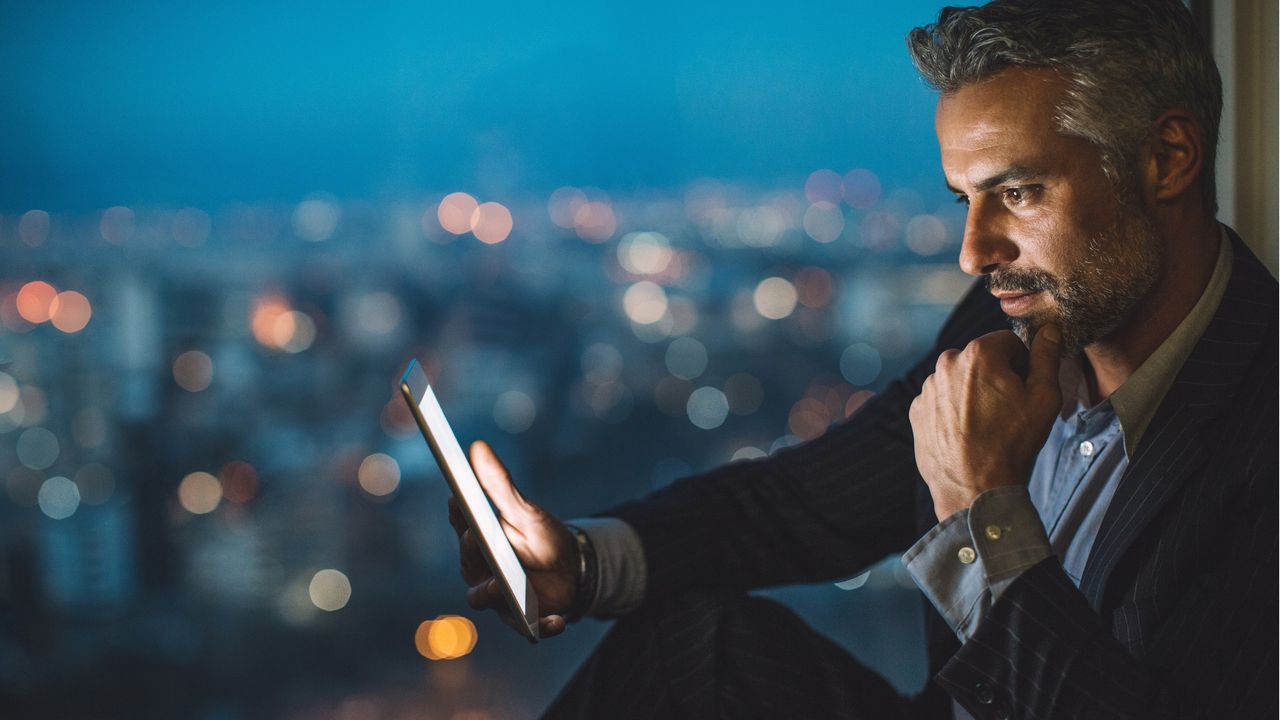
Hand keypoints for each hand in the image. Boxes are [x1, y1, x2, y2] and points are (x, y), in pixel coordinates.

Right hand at [447, 440, 576, 637]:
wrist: (572, 572)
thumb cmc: (541, 538)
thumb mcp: (525, 510)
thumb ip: (500, 484)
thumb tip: (477, 446)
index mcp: (479, 540)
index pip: (461, 524)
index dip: (458, 513)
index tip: (458, 497)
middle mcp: (481, 571)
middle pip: (467, 563)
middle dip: (469, 552)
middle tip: (473, 536)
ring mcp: (499, 597)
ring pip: (483, 599)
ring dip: (490, 594)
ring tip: (500, 587)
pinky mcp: (523, 620)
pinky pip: (528, 627)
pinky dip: (542, 627)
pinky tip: (557, 621)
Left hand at [909, 324, 1061, 520]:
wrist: (974, 488)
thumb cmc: (1013, 442)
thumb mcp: (1043, 397)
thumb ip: (1046, 356)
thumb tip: (1049, 329)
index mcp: (978, 353)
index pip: (1008, 342)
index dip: (1022, 363)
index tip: (1024, 387)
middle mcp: (946, 363)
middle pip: (980, 359)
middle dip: (995, 376)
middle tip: (1006, 409)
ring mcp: (927, 388)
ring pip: (958, 380)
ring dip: (972, 393)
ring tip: (985, 424)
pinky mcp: (917, 410)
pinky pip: (940, 401)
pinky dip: (953, 411)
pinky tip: (966, 433)